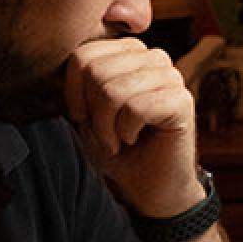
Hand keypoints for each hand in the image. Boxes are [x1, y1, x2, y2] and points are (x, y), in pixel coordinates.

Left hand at [66, 36, 202, 220]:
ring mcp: (171, 77)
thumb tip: (60, 67)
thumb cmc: (118, 150)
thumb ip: (77, 87)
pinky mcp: (182, 100)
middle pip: (96, 71)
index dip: (73, 93)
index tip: (84, 117)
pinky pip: (136, 108)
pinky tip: (136, 139)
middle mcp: (153, 58)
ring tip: (119, 140)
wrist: (150, 188)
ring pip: (114, 91)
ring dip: (108, 128)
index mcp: (129, 53)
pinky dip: (126, 132)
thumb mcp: (86, 115)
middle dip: (93, 113)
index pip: (84, 55)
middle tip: (106, 135)